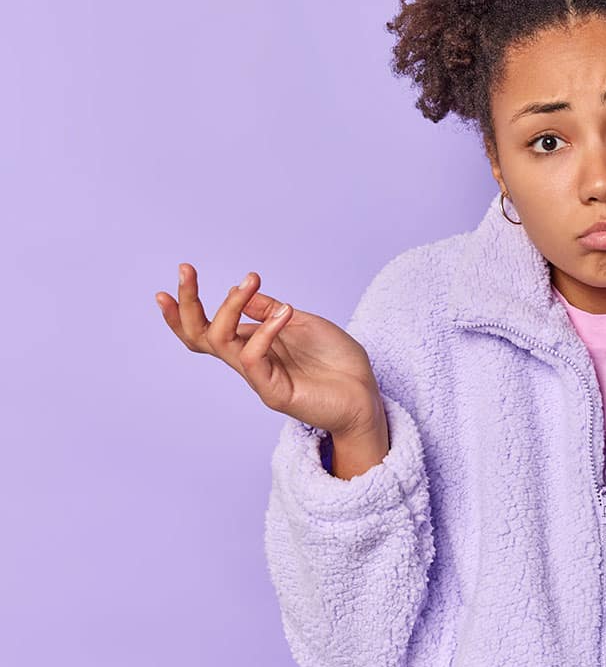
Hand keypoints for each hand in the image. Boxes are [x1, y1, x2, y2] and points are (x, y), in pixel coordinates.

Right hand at [155, 263, 382, 439]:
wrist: (365, 396)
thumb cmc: (337, 362)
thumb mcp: (302, 324)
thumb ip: (269, 310)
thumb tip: (233, 289)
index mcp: (254, 345)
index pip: (208, 328)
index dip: (187, 307)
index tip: (178, 276)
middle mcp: (250, 361)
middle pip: (200, 336)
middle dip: (187, 303)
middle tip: (186, 270)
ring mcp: (260, 377)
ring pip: (222, 342)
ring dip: (231, 306)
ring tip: (252, 281)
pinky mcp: (274, 392)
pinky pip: (253, 358)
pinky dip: (265, 331)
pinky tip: (285, 313)